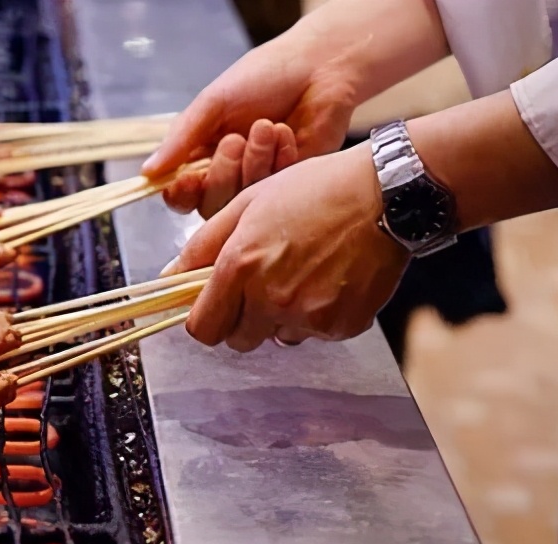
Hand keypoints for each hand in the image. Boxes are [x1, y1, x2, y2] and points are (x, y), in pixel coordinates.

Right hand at [142, 30, 360, 216]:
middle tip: (236, 140)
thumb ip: (181, 138)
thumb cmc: (264, 76)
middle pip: (210, 204)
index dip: (181, 193)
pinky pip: (274, 191)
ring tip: (267, 127)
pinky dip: (278, 159)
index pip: (182, 192)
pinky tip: (286, 133)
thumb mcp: (214, 102)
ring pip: (242, 201)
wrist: (319, 68)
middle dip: (222, 174)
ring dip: (253, 162)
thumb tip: (147, 172)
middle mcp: (229, 174)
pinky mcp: (289, 184)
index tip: (186, 180)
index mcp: (203, 154)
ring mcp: (259, 182)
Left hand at [164, 144, 410, 350]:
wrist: (387, 193)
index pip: (203, 329)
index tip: (214, 306)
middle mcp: (272, 297)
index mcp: (242, 266)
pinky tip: (332, 279)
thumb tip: (170, 276)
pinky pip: (316, 334)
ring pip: (279, 336)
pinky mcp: (342, 326)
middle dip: (243, 319)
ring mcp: (309, 316)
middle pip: (238, 340)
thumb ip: (204, 244)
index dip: (205, 319)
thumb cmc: (317, 189)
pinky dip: (319, 315)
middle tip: (263, 285)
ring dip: (283, 316)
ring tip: (304, 273)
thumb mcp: (249, 202)